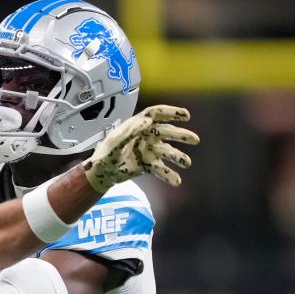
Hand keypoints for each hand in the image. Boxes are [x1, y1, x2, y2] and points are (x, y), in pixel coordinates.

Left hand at [83, 104, 198, 191]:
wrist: (100, 174)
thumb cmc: (104, 155)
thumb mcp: (114, 142)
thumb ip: (129, 131)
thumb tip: (147, 121)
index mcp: (136, 126)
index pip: (156, 114)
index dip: (171, 112)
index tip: (186, 115)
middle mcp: (145, 136)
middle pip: (167, 132)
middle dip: (181, 135)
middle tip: (194, 140)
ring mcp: (148, 151)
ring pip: (167, 151)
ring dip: (178, 156)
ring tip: (187, 163)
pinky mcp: (148, 165)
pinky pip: (161, 169)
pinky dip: (169, 175)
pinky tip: (176, 181)